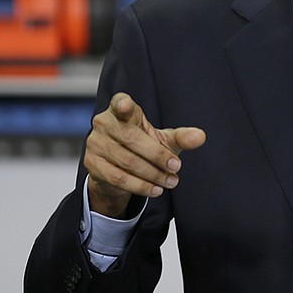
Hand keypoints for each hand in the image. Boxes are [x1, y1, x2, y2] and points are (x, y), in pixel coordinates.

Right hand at [84, 92, 205, 217]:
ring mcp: (95, 143)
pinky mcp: (92, 164)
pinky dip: (140, 186)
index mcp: (121, 109)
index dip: (122, 105)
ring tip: (170, 181)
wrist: (120, 168)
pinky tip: (155, 189)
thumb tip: (200, 137)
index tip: (126, 106)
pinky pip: (118, 178)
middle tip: (176, 167)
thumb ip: (181, 137)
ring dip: (152, 174)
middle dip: (157, 156)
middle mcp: (104, 123)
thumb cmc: (144, 145)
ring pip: (126, 161)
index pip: (120, 103)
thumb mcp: (164, 140)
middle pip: (131, 139)